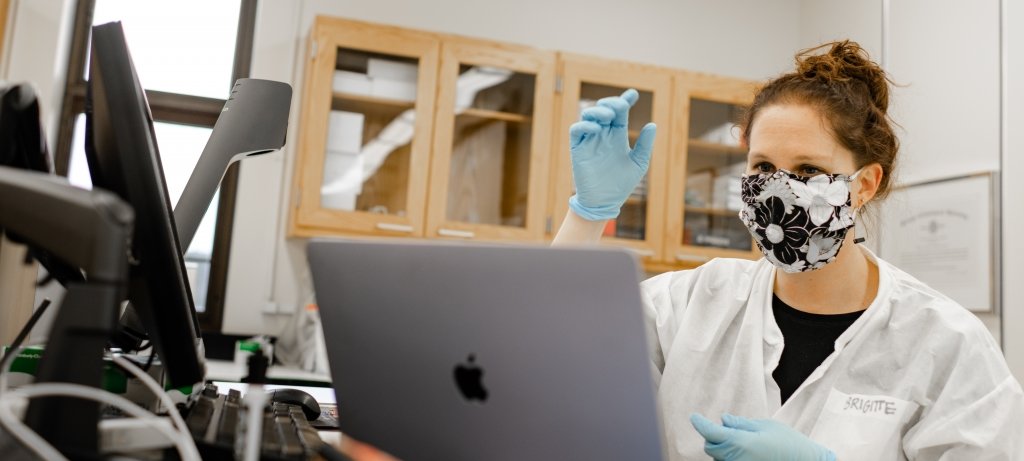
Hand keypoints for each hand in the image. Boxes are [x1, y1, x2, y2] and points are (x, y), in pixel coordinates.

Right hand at [568, 88, 656, 220]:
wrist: (604, 202)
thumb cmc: (621, 184)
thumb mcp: (638, 163)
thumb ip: (645, 144)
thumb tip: (652, 124)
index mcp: (617, 135)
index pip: (621, 112)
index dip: (626, 99)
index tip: (634, 94)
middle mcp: (603, 134)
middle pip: (604, 109)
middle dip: (612, 102)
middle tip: (622, 105)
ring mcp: (589, 140)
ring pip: (588, 115)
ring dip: (599, 111)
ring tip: (610, 116)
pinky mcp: (578, 148)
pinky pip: (576, 130)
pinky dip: (585, 125)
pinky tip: (597, 129)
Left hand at [690, 413, 835, 460]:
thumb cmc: (790, 444)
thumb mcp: (766, 427)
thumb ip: (741, 424)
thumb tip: (723, 420)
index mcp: (741, 443)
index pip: (711, 433)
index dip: (700, 423)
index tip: (694, 417)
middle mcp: (736, 460)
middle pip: (711, 447)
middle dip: (715, 437)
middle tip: (731, 430)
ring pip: (719, 458)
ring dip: (724, 450)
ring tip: (747, 445)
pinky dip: (731, 458)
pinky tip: (747, 454)